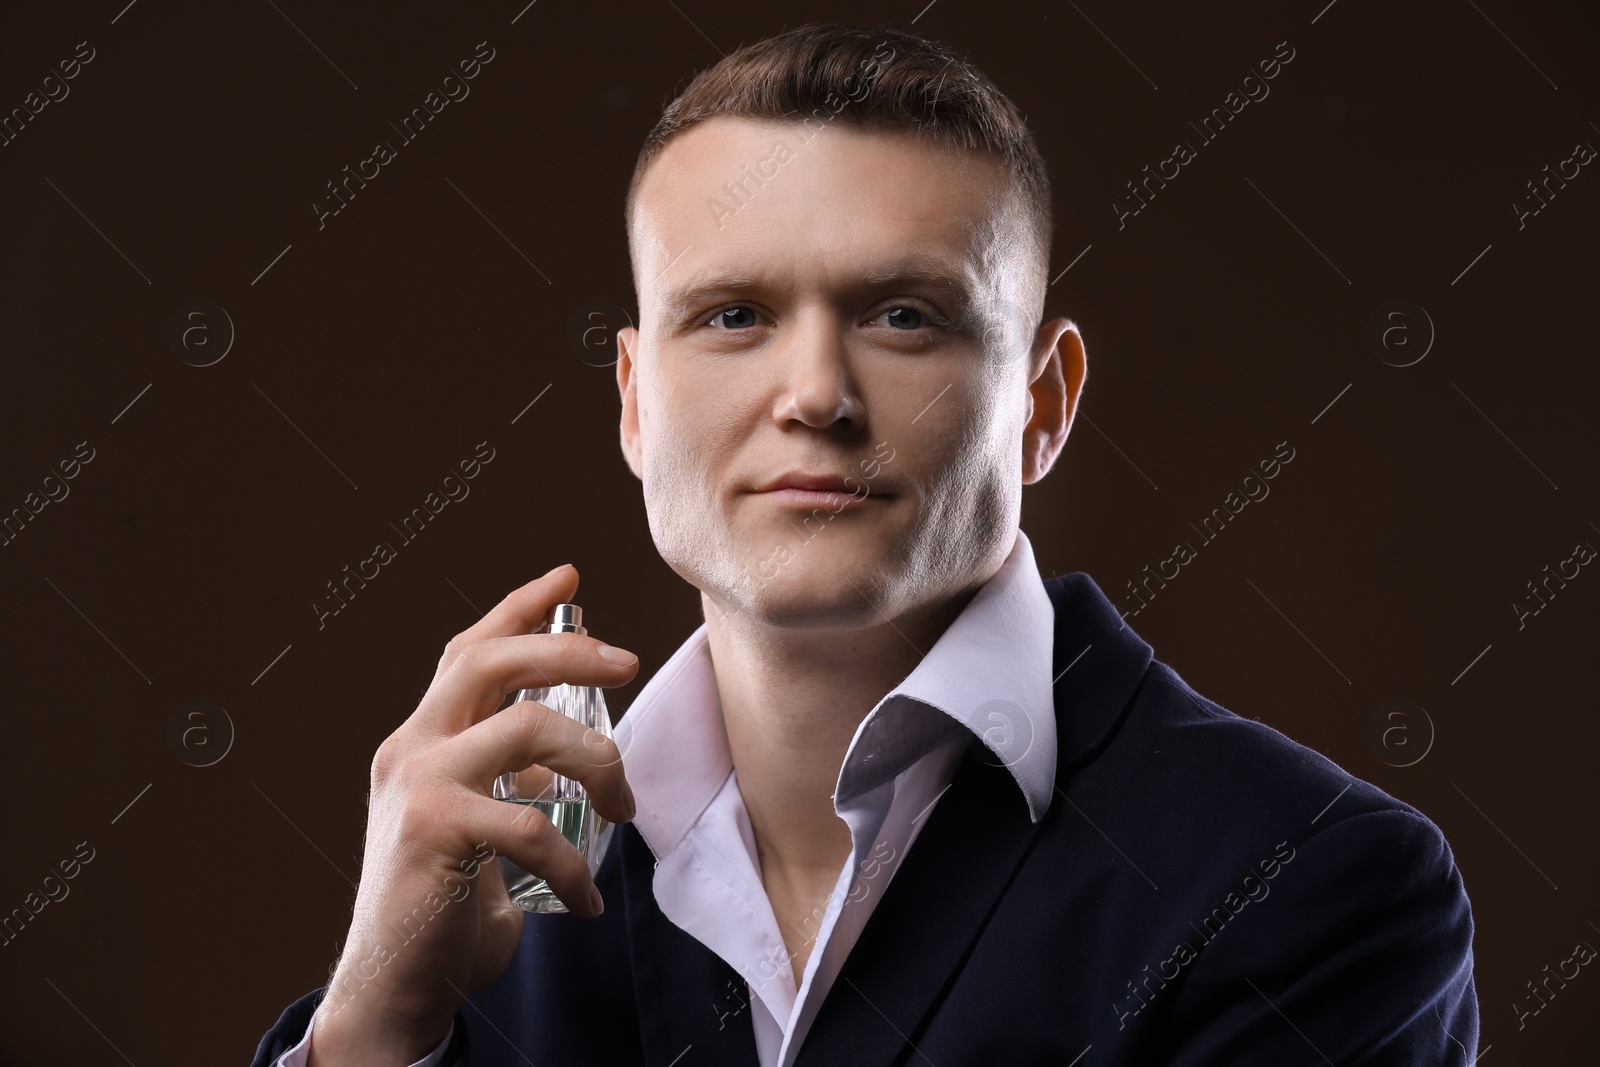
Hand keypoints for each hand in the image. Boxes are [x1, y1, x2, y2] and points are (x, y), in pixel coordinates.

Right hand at [307, 563, 639, 1065]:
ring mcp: (416, 785)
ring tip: (624, 806)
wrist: (394, 986)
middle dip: (566, 648)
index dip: (519, 607)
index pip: (468, 651)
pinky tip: (585, 900)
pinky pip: (532, 824)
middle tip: (627, 661)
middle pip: (490, 661)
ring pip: (526, 727)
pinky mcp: (432, 830)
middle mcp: (412, 748)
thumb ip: (510, 782)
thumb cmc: (444, 908)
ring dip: (596, 761)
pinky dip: (574, 864)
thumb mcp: (481, 827)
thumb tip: (567, 756)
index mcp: (424, 740)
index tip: (568, 576)